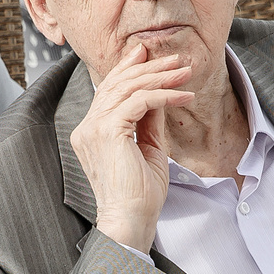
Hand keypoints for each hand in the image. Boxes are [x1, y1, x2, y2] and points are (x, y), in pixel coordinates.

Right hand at [69, 38, 191, 251]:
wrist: (131, 221)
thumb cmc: (140, 195)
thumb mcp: (149, 149)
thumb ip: (149, 122)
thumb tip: (160, 95)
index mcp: (92, 131)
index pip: (109, 90)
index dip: (128, 68)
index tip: (148, 52)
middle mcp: (87, 126)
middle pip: (117, 83)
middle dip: (149, 66)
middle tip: (176, 58)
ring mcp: (93, 128)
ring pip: (128, 87)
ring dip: (161, 76)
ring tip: (186, 72)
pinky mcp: (108, 131)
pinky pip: (139, 101)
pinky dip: (164, 95)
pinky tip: (184, 96)